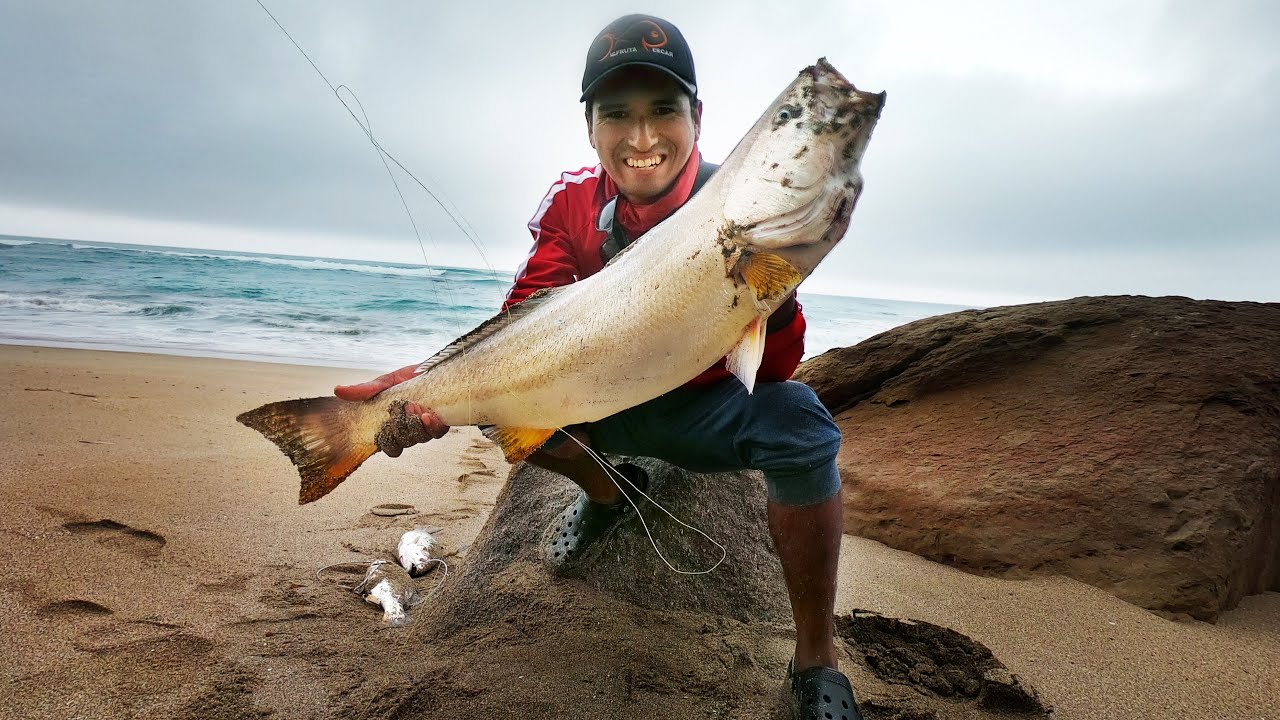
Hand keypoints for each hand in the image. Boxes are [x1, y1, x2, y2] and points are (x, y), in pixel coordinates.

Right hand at [334, 364, 448, 456]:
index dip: (386, 443)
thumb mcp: (383, 383)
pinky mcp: (441, 420)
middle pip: (403, 444)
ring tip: (413, 406)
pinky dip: (432, 426)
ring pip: (420, 439)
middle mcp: (410, 429)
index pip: (388, 446)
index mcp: (393, 425)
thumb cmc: (406, 378)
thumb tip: (337, 390)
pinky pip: (437, 432)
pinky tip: (427, 415)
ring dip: (415, 425)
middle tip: (400, 409)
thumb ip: (363, 390)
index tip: (384, 428)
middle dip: (400, 429)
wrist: (432, 368)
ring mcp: (426, 426)